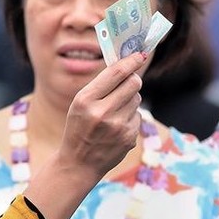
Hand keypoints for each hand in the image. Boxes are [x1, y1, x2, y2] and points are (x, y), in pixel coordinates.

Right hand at [59, 52, 144, 180]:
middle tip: (129, 80)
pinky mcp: (129, 138)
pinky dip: (130, 118)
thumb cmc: (79, 127)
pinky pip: (137, 116)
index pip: (116, 73)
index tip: (140, 54)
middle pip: (133, 83)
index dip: (131, 61)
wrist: (79, 163)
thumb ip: (101, 85)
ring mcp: (118, 127)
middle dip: (133, 79)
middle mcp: (102, 113)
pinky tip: (116, 128)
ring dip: (130, 100)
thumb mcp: (79, 104)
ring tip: (114, 112)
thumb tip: (127, 66)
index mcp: (86, 100)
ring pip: (137, 99)